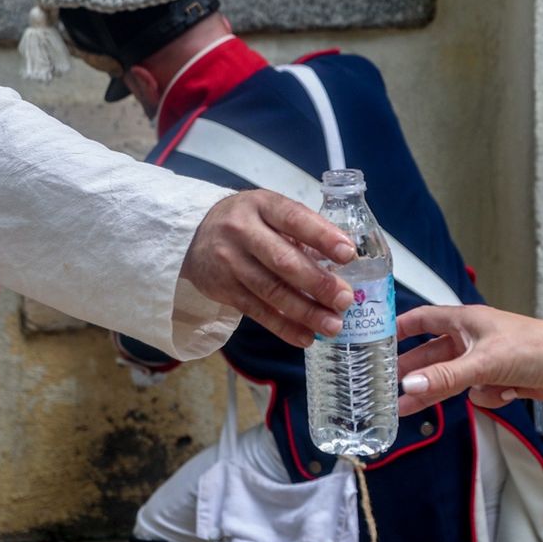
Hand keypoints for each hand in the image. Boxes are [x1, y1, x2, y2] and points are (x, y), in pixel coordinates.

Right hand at [181, 190, 354, 346]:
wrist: (193, 237)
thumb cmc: (247, 223)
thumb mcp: (269, 212)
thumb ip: (300, 232)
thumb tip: (343, 264)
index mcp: (261, 205)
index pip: (293, 218)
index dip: (322, 236)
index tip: (348, 254)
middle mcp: (242, 231)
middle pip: (283, 260)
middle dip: (317, 283)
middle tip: (345, 299)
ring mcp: (230, 262)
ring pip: (271, 291)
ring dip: (305, 311)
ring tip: (332, 325)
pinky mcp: (224, 289)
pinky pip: (257, 311)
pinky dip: (283, 327)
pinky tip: (306, 337)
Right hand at [395, 304, 542, 414]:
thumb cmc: (538, 348)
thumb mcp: (483, 363)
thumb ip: (444, 377)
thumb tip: (409, 386)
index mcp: (466, 320)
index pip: (422, 320)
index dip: (398, 330)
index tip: (376, 343)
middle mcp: (473, 338)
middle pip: (432, 356)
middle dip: (412, 373)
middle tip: (387, 388)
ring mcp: (486, 359)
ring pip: (452, 378)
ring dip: (442, 391)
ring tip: (412, 409)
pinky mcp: (500, 378)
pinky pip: (479, 392)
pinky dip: (488, 396)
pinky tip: (504, 393)